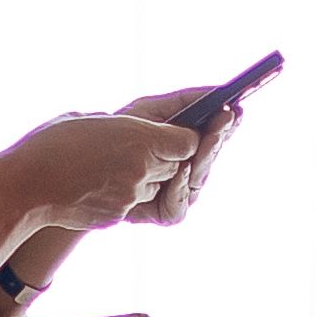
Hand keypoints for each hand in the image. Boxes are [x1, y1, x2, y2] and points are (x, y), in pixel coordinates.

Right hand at [3, 110, 195, 235]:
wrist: (22, 188)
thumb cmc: (49, 146)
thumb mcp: (89, 119)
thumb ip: (122, 126)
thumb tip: (134, 131)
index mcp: (139, 138)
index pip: (188, 142)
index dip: (186, 138)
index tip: (178, 133)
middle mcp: (142, 169)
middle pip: (176, 166)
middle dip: (167, 158)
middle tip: (148, 148)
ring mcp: (131, 197)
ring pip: (156, 186)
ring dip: (145, 177)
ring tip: (114, 165)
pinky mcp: (118, 216)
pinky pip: (133, 203)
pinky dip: (123, 194)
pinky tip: (98, 183)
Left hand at [118, 86, 240, 224]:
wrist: (80, 171)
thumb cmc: (112, 135)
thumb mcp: (146, 110)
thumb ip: (181, 107)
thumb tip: (214, 104)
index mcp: (184, 143)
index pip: (214, 132)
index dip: (226, 122)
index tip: (236, 107)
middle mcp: (185, 167)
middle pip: (210, 155)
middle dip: (218, 135)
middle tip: (227, 117)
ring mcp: (177, 191)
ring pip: (200, 178)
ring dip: (205, 157)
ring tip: (209, 138)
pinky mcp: (164, 212)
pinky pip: (179, 204)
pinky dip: (181, 188)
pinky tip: (182, 169)